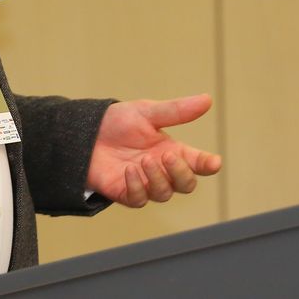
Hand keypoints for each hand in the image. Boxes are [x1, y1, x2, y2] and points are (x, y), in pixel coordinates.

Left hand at [86, 94, 221, 207]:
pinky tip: (129, 170)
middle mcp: (162, 170)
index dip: (208, 164)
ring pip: (165, 193)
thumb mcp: (146, 112)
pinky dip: (137, 186)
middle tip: (166, 155)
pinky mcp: (126, 193)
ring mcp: (145, 183)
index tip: (214, 162)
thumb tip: (207, 99)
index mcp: (172, 150)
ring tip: (144, 160)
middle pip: (186, 184)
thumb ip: (176, 110)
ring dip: (158, 178)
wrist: (83, 132)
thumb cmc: (117, 122)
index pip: (197, 162)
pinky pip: (139, 199)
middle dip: (181, 172)